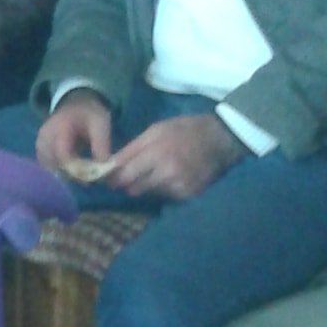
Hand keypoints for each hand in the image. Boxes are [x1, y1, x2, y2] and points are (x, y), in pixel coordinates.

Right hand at [35, 90, 113, 176]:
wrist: (76, 103)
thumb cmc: (89, 113)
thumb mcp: (100, 123)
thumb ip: (101, 145)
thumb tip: (103, 169)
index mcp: (59, 126)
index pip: (63, 155)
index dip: (76, 170)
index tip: (91, 179)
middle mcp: (44, 135)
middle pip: (52, 164)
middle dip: (71, 175)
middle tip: (87, 179)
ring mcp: (40, 142)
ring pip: (48, 167)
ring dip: (64, 174)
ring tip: (81, 174)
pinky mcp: (40, 148)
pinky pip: (46, 165)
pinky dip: (58, 170)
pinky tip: (72, 170)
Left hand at [111, 113, 243, 200]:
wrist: (220, 140)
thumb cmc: (184, 130)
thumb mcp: (155, 130)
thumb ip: (132, 148)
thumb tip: (111, 164)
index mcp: (156, 153)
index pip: (125, 175)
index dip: (113, 178)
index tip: (107, 178)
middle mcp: (167, 174)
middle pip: (134, 188)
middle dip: (128, 182)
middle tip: (130, 174)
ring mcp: (179, 187)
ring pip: (149, 193)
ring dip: (147, 185)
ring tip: (155, 170)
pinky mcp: (189, 195)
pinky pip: (166, 196)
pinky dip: (163, 188)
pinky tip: (170, 176)